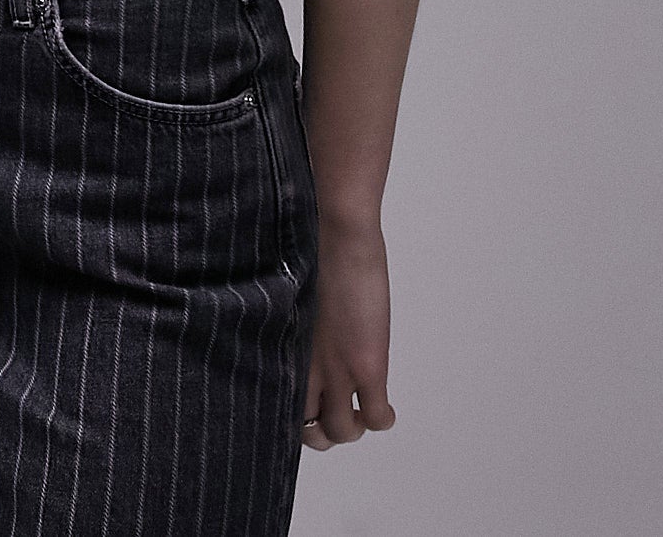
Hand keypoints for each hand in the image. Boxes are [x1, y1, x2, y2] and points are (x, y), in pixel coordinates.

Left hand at [300, 215, 395, 447]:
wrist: (333, 231)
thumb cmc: (305, 248)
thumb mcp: (283, 295)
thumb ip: (285, 323)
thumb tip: (287, 328)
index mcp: (280, 350)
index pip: (277, 406)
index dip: (293, 414)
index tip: (305, 407)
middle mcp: (304, 368)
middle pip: (307, 430)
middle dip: (322, 431)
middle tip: (335, 414)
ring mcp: (337, 370)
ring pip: (342, 432)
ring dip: (353, 428)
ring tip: (361, 413)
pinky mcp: (368, 365)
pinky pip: (377, 417)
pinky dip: (383, 420)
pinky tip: (385, 409)